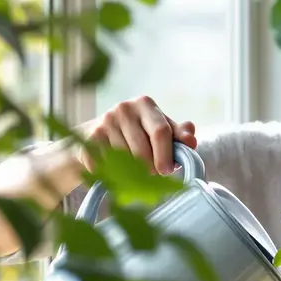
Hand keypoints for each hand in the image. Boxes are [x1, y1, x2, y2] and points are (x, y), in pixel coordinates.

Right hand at [79, 95, 197, 174]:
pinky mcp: (90, 137)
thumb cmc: (138, 134)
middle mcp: (124, 108)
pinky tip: (116, 170)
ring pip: (125, 160)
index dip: (166, 155)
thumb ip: (178, 135)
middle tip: (151, 176)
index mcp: (146, 104)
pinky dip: (114, 173)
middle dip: (150, 169)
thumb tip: (191, 141)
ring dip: (132, 173)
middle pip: (143, 150)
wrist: (98, 135)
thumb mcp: (160, 130)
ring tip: (134, 172)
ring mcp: (105, 121)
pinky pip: (107, 164)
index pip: (161, 132)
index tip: (167, 171)